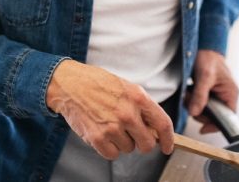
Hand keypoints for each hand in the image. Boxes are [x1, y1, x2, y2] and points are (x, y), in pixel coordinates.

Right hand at [46, 60, 174, 158]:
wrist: (69, 84)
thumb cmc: (97, 83)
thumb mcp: (126, 87)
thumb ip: (142, 106)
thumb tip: (154, 128)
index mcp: (138, 97)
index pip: (163, 124)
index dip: (169, 139)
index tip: (168, 147)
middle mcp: (128, 113)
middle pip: (147, 144)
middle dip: (142, 142)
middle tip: (132, 134)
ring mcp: (113, 127)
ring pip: (128, 149)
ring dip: (121, 142)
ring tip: (109, 125)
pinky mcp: (97, 138)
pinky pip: (112, 154)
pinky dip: (108, 148)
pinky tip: (101, 133)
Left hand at [184, 50, 237, 134]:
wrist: (203, 47)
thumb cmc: (209, 58)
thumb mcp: (204, 76)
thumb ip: (201, 95)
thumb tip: (195, 113)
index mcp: (230, 94)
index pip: (228, 118)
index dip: (216, 125)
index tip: (203, 128)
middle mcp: (225, 97)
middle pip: (214, 116)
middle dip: (200, 112)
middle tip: (190, 102)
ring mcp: (217, 95)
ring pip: (205, 110)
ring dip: (194, 105)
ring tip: (188, 93)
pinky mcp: (208, 93)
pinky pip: (200, 103)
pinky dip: (192, 100)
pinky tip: (189, 92)